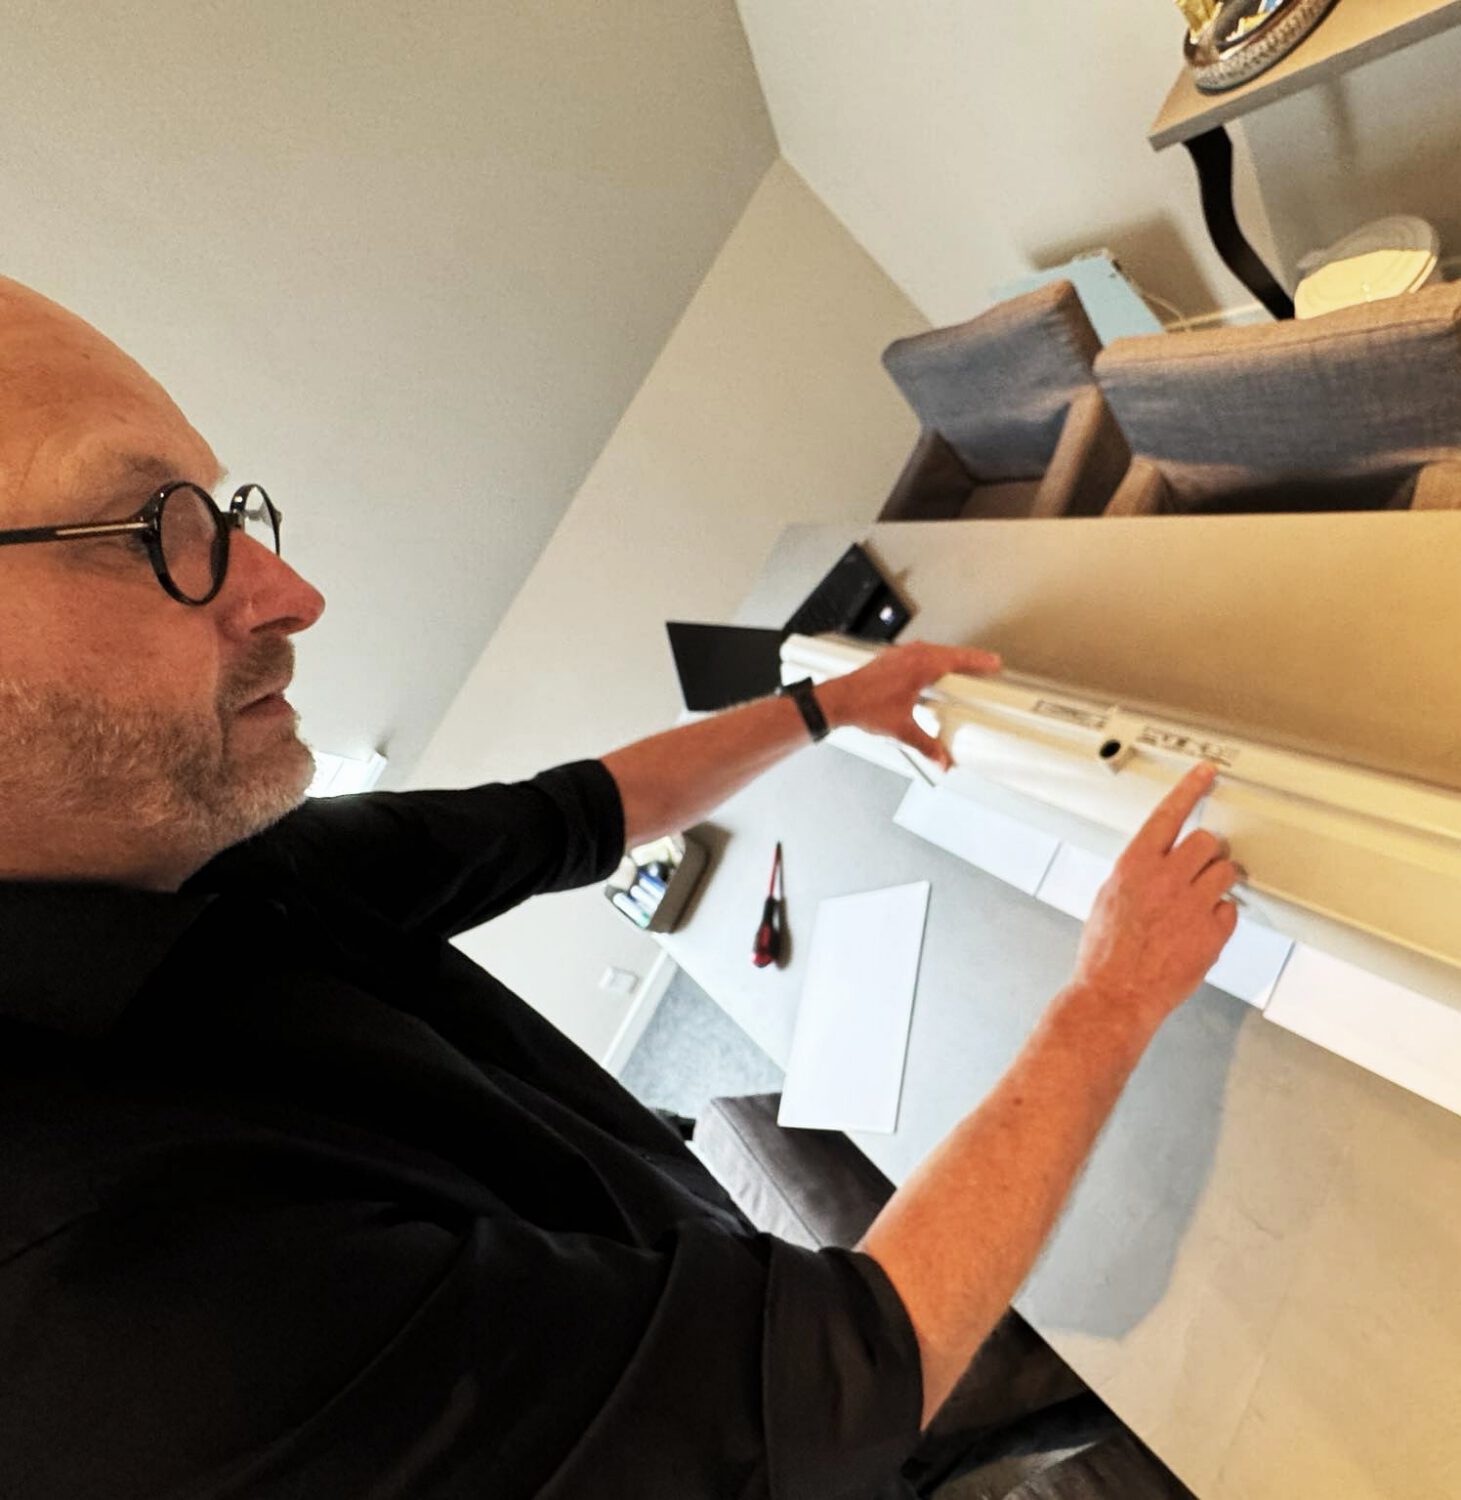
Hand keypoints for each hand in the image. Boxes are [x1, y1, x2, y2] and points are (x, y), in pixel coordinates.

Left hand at [817, 639, 1001, 770]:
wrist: (838, 701)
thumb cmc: (864, 707)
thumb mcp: (902, 730)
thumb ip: (927, 746)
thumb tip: (942, 759)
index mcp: (921, 666)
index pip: (959, 660)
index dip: (980, 662)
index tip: (995, 664)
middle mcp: (912, 655)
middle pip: (950, 652)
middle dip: (970, 658)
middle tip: (988, 664)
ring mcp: (900, 654)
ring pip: (935, 650)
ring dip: (952, 656)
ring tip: (966, 666)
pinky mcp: (891, 658)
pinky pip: (921, 652)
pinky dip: (934, 657)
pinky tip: (935, 668)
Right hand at [1073, 762, 1243, 1029]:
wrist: (1115, 993)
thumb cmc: (1105, 952)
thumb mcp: (1109, 898)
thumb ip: (1136, 874)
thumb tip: (1152, 864)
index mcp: (1135, 865)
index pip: (1168, 813)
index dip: (1190, 788)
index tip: (1206, 773)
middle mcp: (1166, 878)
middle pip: (1208, 841)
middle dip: (1209, 852)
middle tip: (1202, 867)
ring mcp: (1192, 905)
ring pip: (1227, 872)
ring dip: (1219, 881)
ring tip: (1203, 899)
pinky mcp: (1212, 933)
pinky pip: (1229, 911)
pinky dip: (1219, 918)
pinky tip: (1198, 930)